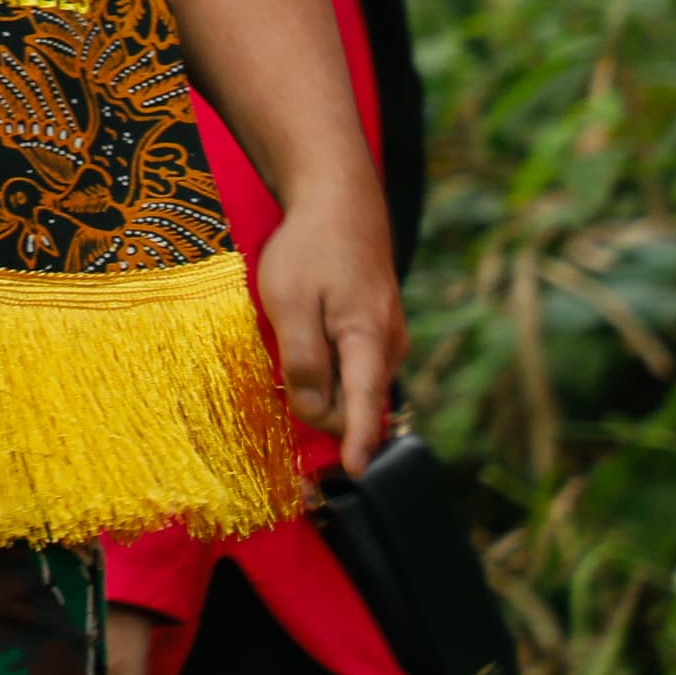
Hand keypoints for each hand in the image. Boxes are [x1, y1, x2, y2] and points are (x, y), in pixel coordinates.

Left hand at [252, 172, 404, 473]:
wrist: (339, 202)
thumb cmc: (310, 249)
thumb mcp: (290, 304)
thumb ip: (303, 361)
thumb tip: (314, 411)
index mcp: (369, 340)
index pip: (365, 404)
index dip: (357, 442)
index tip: (356, 472)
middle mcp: (388, 344)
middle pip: (355, 400)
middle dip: (324, 411)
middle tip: (286, 380)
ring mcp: (387, 336)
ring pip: (354, 382)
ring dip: (324, 385)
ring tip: (295, 347)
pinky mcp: (376, 328)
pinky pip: (354, 363)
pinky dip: (331, 368)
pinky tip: (309, 339)